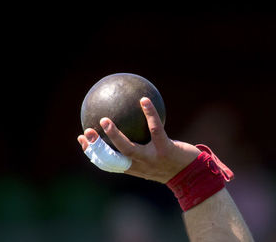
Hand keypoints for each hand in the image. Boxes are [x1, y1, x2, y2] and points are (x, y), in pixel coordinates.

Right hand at [77, 97, 200, 182]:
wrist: (194, 174)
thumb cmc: (171, 162)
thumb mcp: (153, 158)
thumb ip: (140, 146)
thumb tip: (130, 124)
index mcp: (133, 168)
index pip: (107, 163)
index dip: (92, 152)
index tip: (81, 139)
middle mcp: (140, 166)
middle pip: (112, 158)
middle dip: (97, 147)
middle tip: (87, 131)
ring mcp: (152, 159)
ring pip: (129, 148)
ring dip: (115, 135)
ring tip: (106, 120)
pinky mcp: (165, 150)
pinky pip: (155, 129)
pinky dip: (149, 114)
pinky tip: (144, 100)